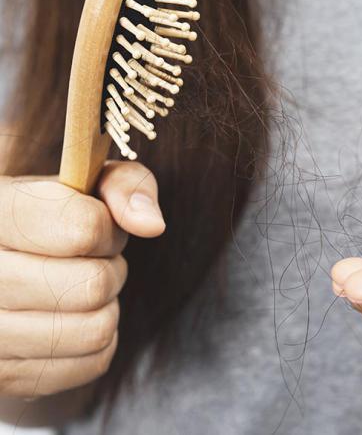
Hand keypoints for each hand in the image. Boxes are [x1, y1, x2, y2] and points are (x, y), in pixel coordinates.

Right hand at [0, 161, 164, 397]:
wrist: (6, 262)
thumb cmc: (52, 217)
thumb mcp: (86, 182)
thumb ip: (125, 185)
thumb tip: (150, 225)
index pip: (81, 229)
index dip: (106, 229)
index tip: (96, 227)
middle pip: (92, 285)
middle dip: (110, 269)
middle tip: (91, 260)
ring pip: (94, 330)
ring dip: (105, 307)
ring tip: (81, 288)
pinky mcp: (2, 375)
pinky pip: (90, 364)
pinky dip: (98, 342)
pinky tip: (73, 319)